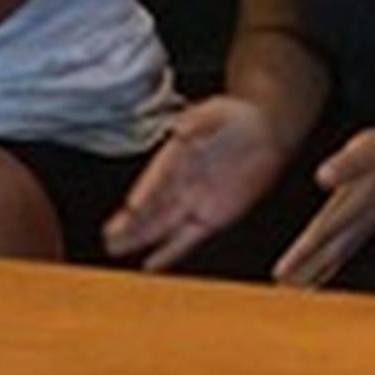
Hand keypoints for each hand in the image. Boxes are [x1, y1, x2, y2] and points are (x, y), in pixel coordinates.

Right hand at [104, 95, 292, 273]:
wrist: (266, 132)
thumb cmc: (238, 118)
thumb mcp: (218, 111)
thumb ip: (199, 120)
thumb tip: (179, 127)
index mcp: (176, 156)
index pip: (157, 177)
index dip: (146, 191)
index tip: (132, 206)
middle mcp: (181, 182)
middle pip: (152, 207)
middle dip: (130, 224)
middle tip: (108, 239)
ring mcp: (195, 201)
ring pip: (162, 225)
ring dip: (141, 239)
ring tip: (115, 249)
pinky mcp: (213, 217)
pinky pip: (187, 238)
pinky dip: (170, 251)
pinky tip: (152, 264)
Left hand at [274, 126, 374, 288]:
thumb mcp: (366, 149)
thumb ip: (344, 165)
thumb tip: (322, 176)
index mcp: (351, 205)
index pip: (321, 233)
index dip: (300, 253)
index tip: (279, 273)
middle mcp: (353, 225)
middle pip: (323, 255)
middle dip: (300, 272)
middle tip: (275, 290)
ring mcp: (356, 233)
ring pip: (329, 261)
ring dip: (310, 277)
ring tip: (286, 294)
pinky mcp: (356, 235)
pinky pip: (335, 259)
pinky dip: (322, 272)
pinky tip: (311, 283)